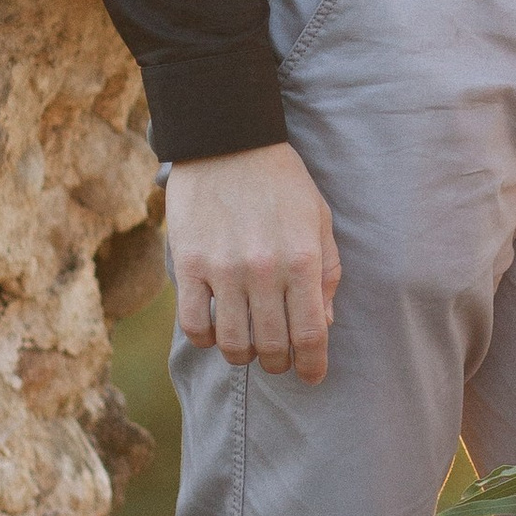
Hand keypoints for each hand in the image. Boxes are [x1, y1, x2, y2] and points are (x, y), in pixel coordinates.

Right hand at [167, 140, 340, 380]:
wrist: (228, 139)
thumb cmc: (281, 181)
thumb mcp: (319, 219)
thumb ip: (327, 272)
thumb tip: (324, 323)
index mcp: (302, 259)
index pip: (311, 332)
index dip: (314, 364)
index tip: (313, 377)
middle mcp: (264, 270)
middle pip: (272, 345)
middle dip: (279, 364)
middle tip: (278, 361)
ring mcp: (223, 269)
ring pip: (232, 343)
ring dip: (243, 356)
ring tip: (247, 348)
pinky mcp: (189, 264)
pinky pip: (193, 324)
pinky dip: (205, 339)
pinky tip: (215, 330)